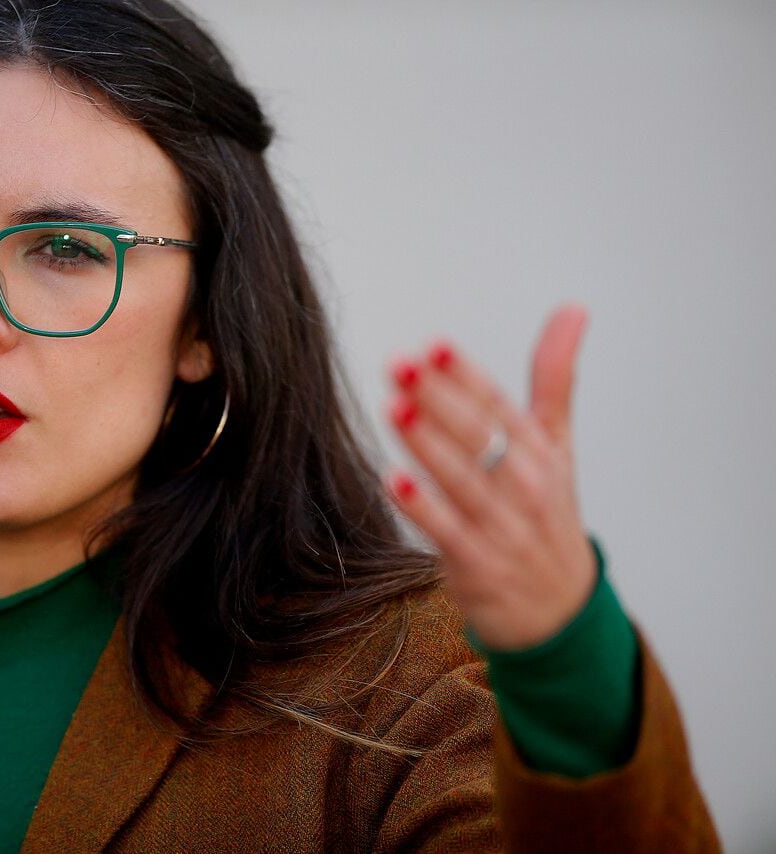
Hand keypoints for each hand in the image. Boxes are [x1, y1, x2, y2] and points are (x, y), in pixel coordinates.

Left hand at [383, 304, 596, 650]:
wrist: (561, 613)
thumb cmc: (548, 516)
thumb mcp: (558, 446)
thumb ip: (554, 378)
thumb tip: (573, 308)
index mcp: (541, 453)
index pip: (501, 406)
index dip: (466, 375)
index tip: (434, 345)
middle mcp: (527, 487)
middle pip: (481, 437)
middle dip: (439, 398)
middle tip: (400, 365)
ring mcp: (505, 528)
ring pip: (465, 481)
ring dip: (428, 444)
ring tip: (394, 408)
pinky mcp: (480, 566)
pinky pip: (449, 533)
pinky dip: (424, 508)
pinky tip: (393, 480)